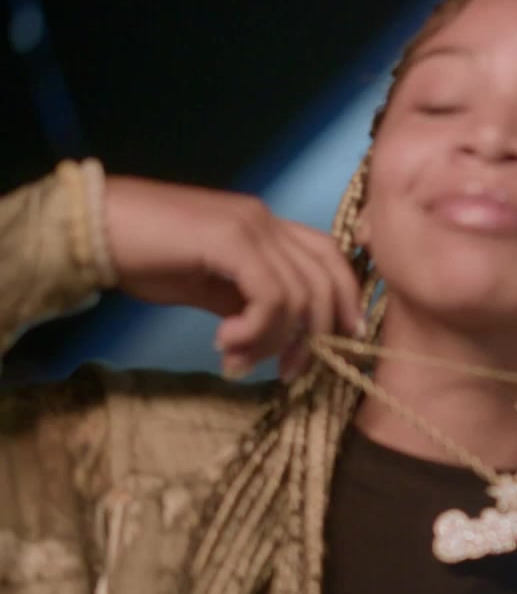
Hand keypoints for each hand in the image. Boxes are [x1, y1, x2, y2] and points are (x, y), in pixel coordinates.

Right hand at [102, 176, 363, 379]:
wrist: (93, 230)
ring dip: (274, 340)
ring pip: (299, 294)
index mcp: (266, 226)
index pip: (329, 258)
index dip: (345, 299)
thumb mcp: (208, 288)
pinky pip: (271, 295)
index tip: (340, 342)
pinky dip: (257, 329)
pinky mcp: (230, 240)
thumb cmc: (145, 257)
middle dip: (317, 334)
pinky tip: (224, 340)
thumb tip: (271, 343)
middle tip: (289, 372)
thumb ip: (246, 306)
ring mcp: (251, 226)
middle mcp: (266, 220)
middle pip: (325, 278)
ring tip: (238, 358)